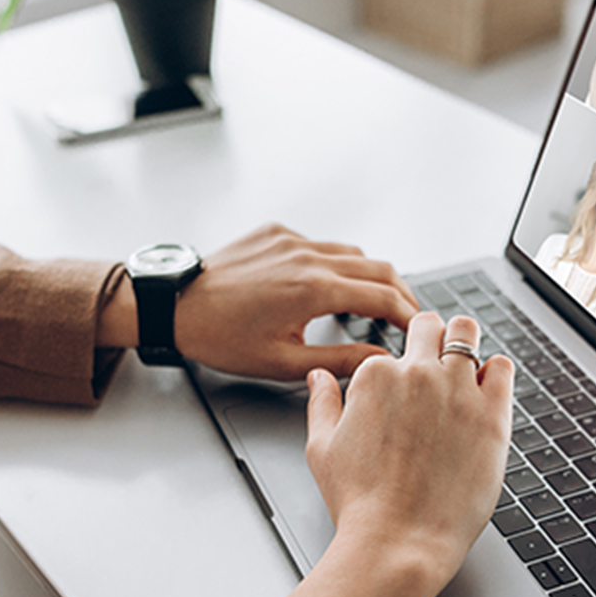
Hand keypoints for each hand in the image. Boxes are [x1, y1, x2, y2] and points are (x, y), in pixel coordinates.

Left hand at [180, 224, 419, 379]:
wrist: (175, 306)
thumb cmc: (220, 337)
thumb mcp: (282, 362)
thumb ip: (338, 363)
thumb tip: (378, 363)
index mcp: (313, 289)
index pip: (383, 297)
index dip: (410, 315)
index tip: (420, 328)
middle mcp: (307, 256)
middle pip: (378, 268)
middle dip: (401, 293)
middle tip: (409, 315)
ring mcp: (292, 239)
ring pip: (351, 253)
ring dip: (369, 276)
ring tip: (374, 303)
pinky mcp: (276, 232)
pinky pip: (319, 244)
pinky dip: (334, 263)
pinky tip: (327, 286)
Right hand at [274, 313, 512, 596]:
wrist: (397, 542)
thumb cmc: (359, 504)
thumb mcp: (321, 449)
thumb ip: (323, 403)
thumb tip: (320, 376)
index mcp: (375, 376)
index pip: (390, 349)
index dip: (396, 369)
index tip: (401, 390)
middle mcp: (418, 373)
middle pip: (431, 327)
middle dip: (430, 338)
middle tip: (433, 361)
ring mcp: (458, 390)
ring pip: (468, 333)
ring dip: (464, 344)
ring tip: (463, 365)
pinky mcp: (492, 414)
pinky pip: (502, 368)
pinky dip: (495, 372)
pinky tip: (487, 387)